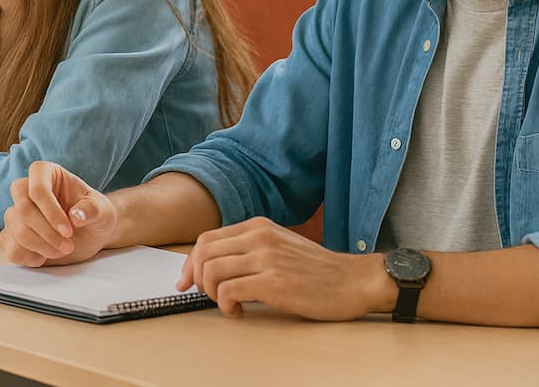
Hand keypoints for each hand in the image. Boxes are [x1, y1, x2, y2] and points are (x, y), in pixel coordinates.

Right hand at [0, 160, 116, 266]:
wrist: (90, 234)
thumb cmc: (94, 214)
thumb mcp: (102, 210)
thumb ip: (92, 209)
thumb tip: (76, 216)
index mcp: (45, 173)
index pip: (37, 188)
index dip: (51, 212)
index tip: (68, 231)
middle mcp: (26, 190)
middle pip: (23, 209)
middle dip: (47, 233)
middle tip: (68, 246)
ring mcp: (16, 213)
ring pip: (17, 230)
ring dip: (42, 246)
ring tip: (64, 250)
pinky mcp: (13, 236)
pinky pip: (11, 249)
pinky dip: (29, 257)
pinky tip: (46, 256)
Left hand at [178, 217, 394, 318]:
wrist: (353, 281)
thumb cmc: (317, 270)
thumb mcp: (280, 245)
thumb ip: (250, 248)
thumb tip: (213, 265)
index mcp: (258, 226)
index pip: (206, 239)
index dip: (190, 263)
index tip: (185, 282)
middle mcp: (259, 236)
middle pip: (203, 253)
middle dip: (196, 279)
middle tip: (210, 296)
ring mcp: (267, 258)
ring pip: (211, 271)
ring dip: (212, 294)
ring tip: (228, 304)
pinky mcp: (274, 282)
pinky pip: (229, 291)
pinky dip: (226, 306)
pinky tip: (240, 312)